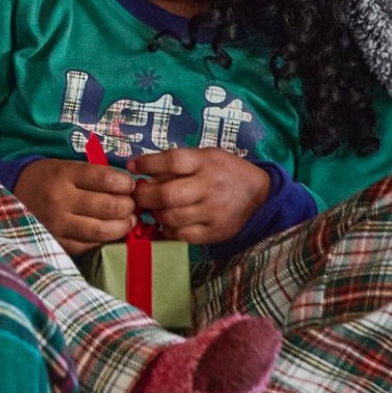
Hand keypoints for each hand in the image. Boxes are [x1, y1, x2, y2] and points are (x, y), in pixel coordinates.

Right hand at [12, 157, 137, 253]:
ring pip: (103, 230)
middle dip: (129, 206)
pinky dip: (104, 239)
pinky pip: (90, 245)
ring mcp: (58, 225)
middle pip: (109, 206)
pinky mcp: (57, 243)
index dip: (126, 183)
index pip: (106, 179)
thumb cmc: (44, 179)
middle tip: (132, 205)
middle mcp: (60, 200)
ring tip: (127, 221)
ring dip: (123, 226)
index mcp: (63, 175)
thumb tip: (127, 186)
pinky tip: (108, 232)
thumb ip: (93, 175)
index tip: (129, 185)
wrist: (9, 197)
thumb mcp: (63, 166)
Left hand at [129, 147, 270, 244]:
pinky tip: (166, 223)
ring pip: (172, 217)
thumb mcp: (204, 156)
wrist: (259, 194)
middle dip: (145, 196)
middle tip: (137, 197)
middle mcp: (210, 186)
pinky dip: (168, 230)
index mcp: (205, 162)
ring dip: (155, 214)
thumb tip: (142, 174)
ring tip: (152, 209)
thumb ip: (176, 163)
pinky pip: (183, 235)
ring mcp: (213, 211)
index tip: (132, 167)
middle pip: (168, 194)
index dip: (148, 164)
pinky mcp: (216, 232)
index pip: (172, 161)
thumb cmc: (223, 171)